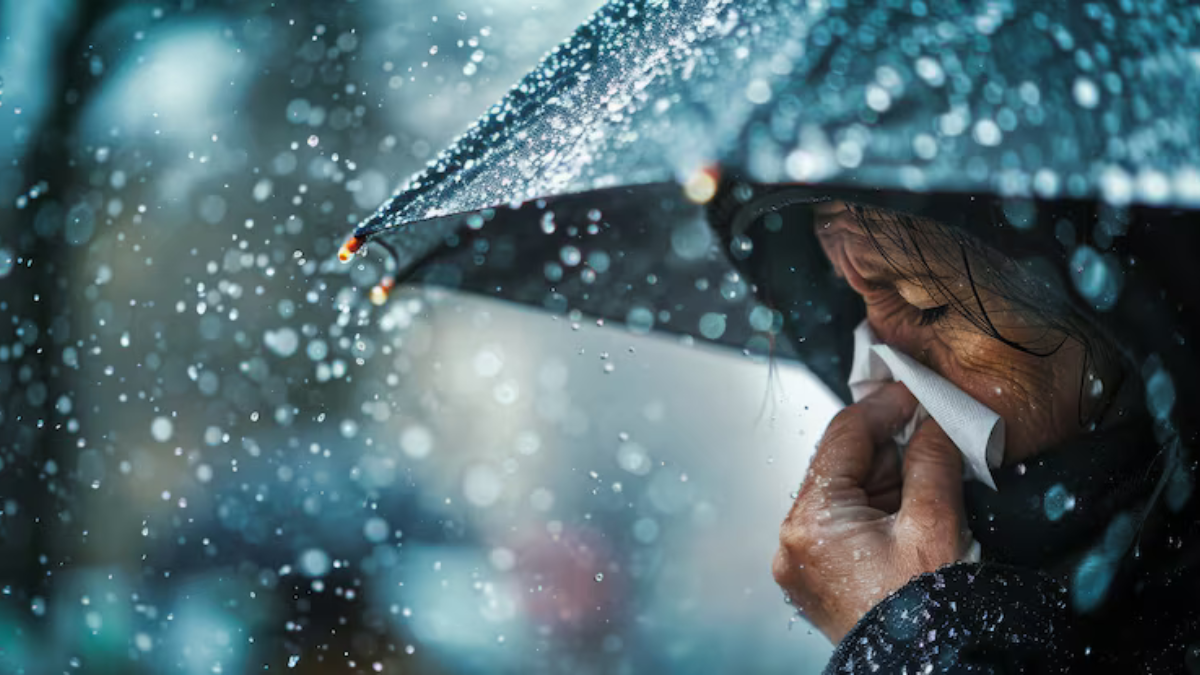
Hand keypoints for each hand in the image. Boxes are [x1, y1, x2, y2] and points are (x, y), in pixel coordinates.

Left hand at [772, 382, 970, 642]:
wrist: (928, 670)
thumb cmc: (927, 612)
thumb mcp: (935, 523)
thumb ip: (930, 461)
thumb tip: (930, 423)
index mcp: (812, 523)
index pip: (842, 438)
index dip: (881, 408)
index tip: (910, 393)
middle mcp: (793, 541)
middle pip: (839, 465)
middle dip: (887, 446)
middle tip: (929, 431)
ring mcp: (800, 562)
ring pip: (842, 493)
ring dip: (884, 478)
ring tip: (928, 476)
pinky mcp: (816, 578)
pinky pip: (842, 523)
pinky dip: (875, 507)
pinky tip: (909, 506)